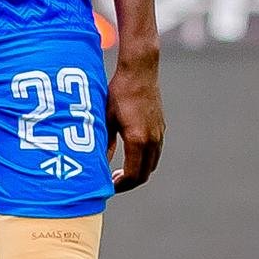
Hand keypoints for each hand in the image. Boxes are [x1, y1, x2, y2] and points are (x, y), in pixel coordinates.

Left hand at [108, 32, 165, 191]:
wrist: (140, 72)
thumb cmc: (119, 93)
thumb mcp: (105, 120)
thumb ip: (104, 146)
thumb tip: (98, 168)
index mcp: (138, 140)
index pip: (133, 175)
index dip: (120, 186)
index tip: (108, 187)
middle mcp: (153, 139)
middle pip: (145, 173)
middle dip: (129, 183)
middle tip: (113, 183)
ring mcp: (159, 133)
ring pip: (152, 163)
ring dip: (138, 172)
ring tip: (120, 172)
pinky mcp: (160, 127)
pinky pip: (155, 152)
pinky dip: (144, 160)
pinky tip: (130, 155)